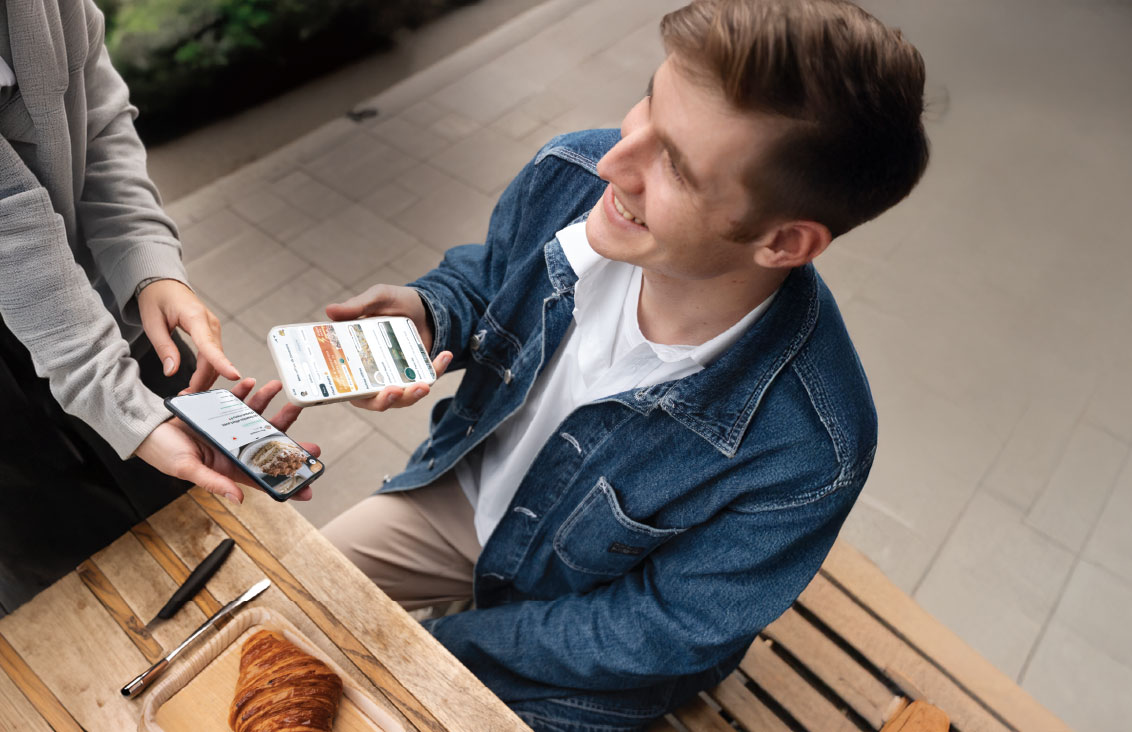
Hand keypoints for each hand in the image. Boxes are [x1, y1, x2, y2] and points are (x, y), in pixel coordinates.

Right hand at [134, 379, 318, 503]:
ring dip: (267, 401)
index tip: (309, 484)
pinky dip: (244, 390)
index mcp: (229, 466)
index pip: (263, 475)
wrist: (144, 429)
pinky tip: (250, 382)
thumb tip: (239, 497)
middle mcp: (234, 446)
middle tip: (307, 429)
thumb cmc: (162, 453)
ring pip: (256, 415)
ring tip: (276, 387)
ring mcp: (228, 427)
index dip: (285, 479)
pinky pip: (236, 400)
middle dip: (288, 433)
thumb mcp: (188, 469)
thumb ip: (214, 482)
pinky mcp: (218, 410)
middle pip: (268, 440)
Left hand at [138, 279, 239, 392]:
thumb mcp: (152, 322)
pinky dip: (208, 370)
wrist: (164, 285)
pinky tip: (198, 380)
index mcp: (195, 317)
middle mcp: (210, 324)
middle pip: (213, 358)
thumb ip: (164, 347)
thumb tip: (172, 371)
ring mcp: (214, 329)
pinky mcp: (212, 334)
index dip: (222, 362)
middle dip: (203, 380)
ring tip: (190, 392)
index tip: (234, 375)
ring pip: (216, 359)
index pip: (210, 345)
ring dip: (206, 377)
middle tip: (187, 396)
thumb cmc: (157, 299)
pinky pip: (214, 355)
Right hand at [325, 284, 452, 411]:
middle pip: (376, 401)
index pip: (350, 388)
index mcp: (356, 363)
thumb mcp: (376, 298)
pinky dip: (437, 370)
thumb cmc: (391, 303)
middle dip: (386, 401)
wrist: (420, 304)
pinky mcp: (418, 375)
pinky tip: (445, 354)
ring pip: (403, 398)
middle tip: (396, 390)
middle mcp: (375, 376)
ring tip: (424, 385)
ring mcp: (398, 378)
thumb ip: (357, 306)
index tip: (361, 393)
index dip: (355, 396)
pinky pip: (427, 379)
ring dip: (413, 395)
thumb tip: (330, 311)